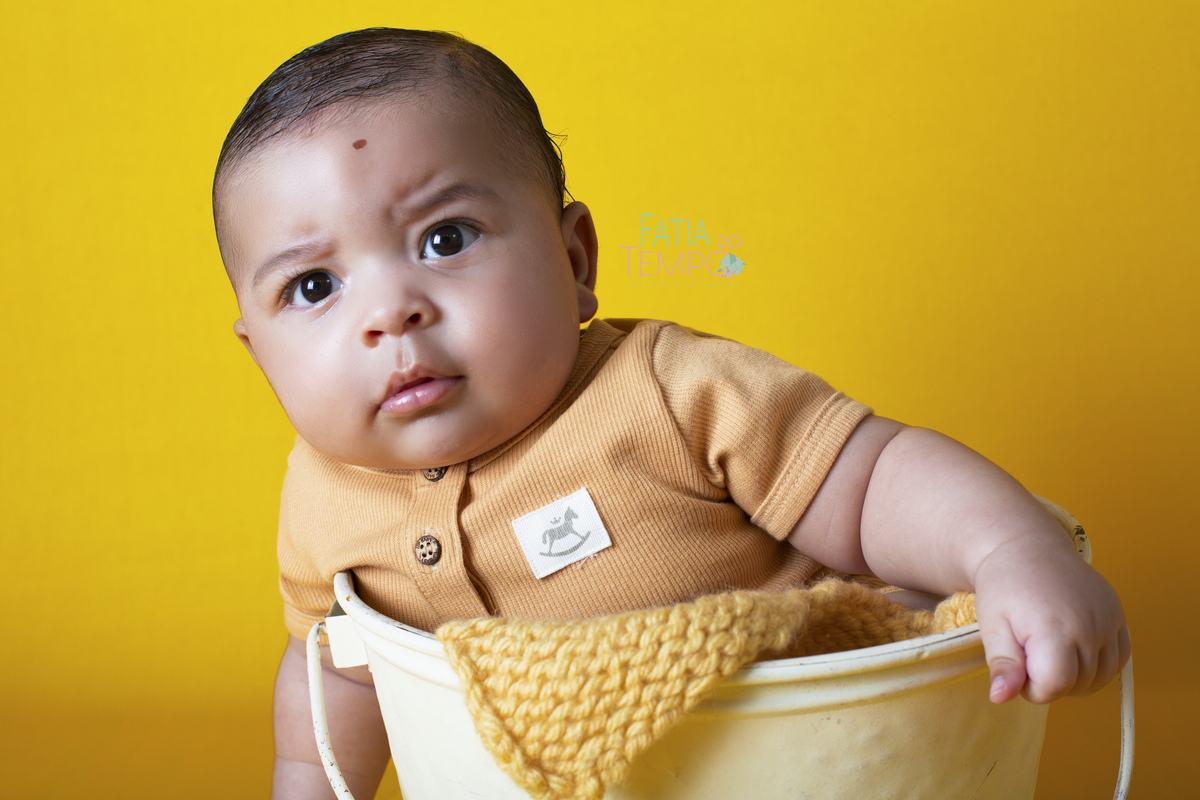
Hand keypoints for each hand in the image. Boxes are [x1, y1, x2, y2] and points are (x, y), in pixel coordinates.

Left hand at [973, 537, 1130, 703]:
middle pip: (1078, 685)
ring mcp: (1109, 619)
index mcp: (1055, 628)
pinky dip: (1097, 663)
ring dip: (1074, 675)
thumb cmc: (1004, 586)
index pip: (1055, 686)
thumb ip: (1003, 665)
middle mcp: (1089, 624)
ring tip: (1047, 648)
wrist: (1026, 547)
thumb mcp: (993, 625)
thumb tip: (999, 698)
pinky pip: (1118, 659)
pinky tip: (1071, 646)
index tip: (1016, 667)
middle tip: (1027, 652)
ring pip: (1101, 677)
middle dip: (1050, 680)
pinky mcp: (1119, 615)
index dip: (1031, 688)